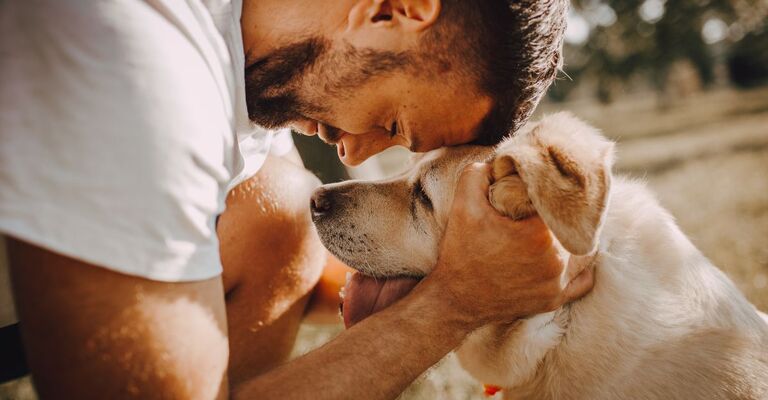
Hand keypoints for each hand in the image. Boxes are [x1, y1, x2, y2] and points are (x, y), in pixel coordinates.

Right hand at [429, 162, 593, 328]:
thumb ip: (479, 173)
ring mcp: (558, 284)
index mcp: (540, 234)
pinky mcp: (554, 300)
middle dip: (562, 214)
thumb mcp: (463, 205)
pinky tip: (567, 254)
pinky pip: (582, 280)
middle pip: (573, 225)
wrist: (454, 300)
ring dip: (572, 237)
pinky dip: (579, 267)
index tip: (541, 189)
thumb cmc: (460, 253)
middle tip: (548, 207)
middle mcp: (556, 261)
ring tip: (558, 227)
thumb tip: (500, 161)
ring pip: (582, 250)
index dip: (552, 191)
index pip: (561, 202)